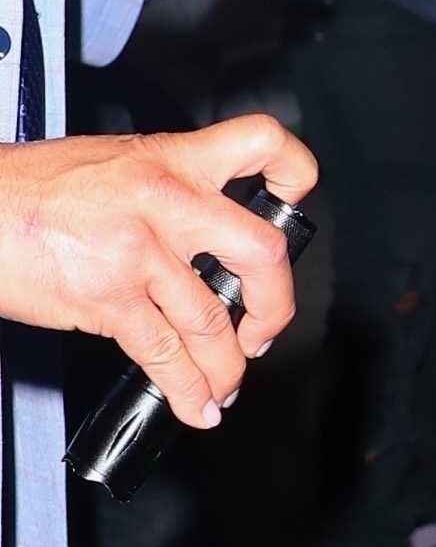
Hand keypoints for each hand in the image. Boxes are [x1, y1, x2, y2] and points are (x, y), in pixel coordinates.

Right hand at [0, 114, 315, 428]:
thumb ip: (167, 190)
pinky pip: (167, 355)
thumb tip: (207, 233)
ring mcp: (138, 251)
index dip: (294, 173)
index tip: (294, 204)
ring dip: (227, 367)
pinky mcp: (109, 297)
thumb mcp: (112, 162)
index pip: (260, 143)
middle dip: (276, 305)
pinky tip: (195, 404)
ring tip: (225, 383)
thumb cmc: (29, 189)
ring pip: (214, 321)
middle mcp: (164, 199)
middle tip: (265, 329)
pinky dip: (188, 391)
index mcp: (170, 157)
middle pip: (261, 252)